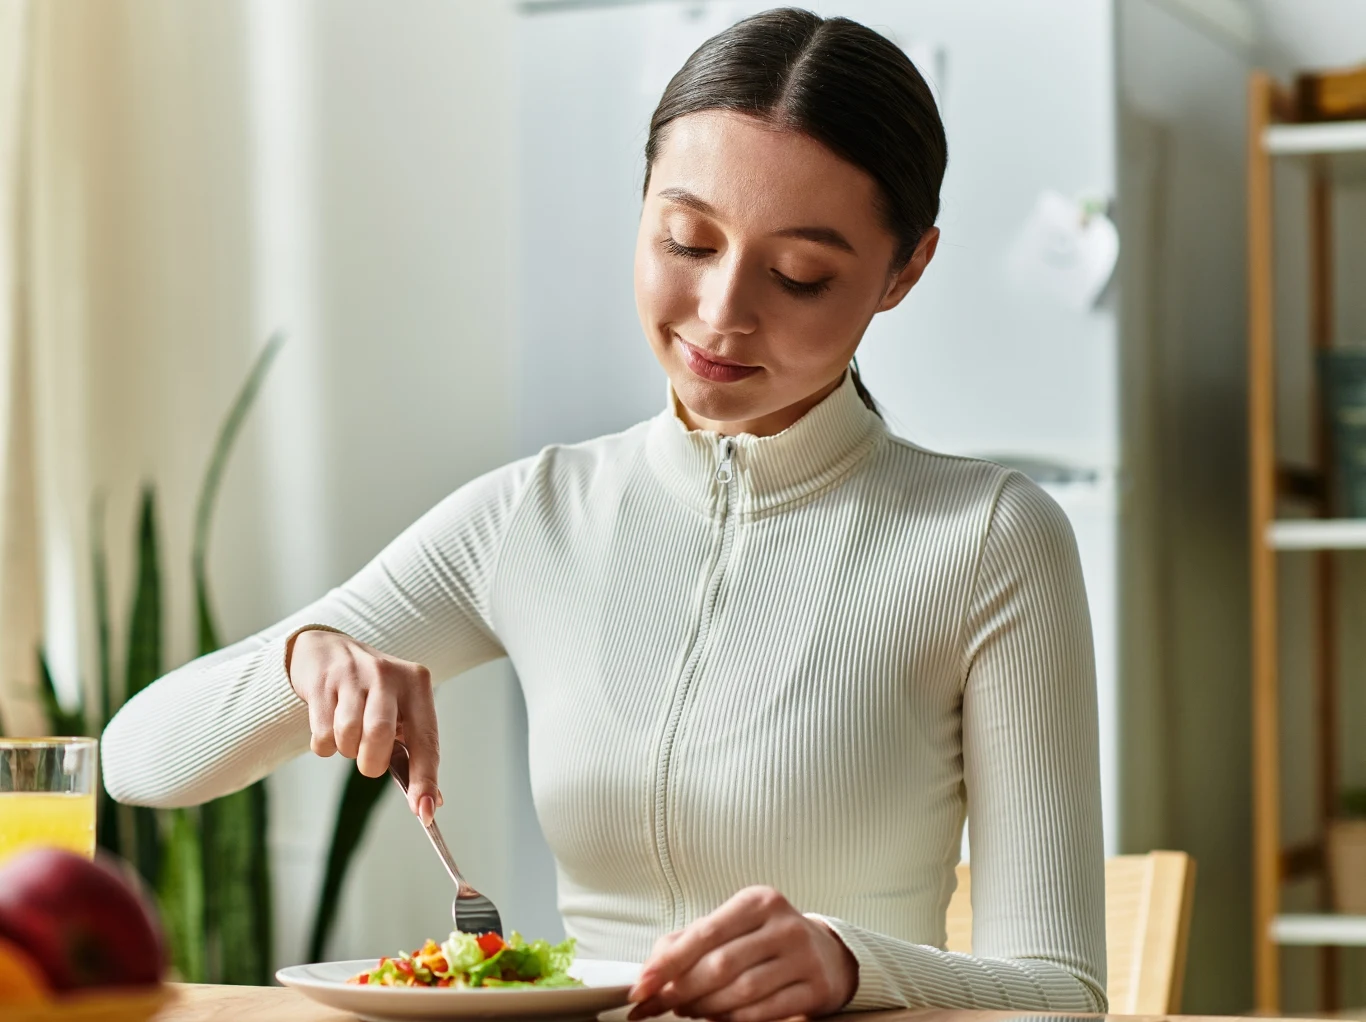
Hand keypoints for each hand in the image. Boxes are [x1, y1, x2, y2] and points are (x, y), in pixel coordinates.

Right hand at [287, 629, 442, 823]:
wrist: (327, 650)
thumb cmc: (373, 691)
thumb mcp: (402, 709)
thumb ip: (415, 751)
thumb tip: (430, 802)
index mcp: (416, 683)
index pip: (425, 738)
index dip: (426, 779)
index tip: (425, 811)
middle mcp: (388, 675)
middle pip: (379, 735)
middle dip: (371, 762)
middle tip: (369, 758)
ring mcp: (353, 675)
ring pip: (348, 736)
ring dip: (347, 750)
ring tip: (350, 736)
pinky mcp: (322, 683)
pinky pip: (321, 735)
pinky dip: (324, 745)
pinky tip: (330, 724)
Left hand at [627, 886, 856, 1021]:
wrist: (826, 953)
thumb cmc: (765, 938)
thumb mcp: (732, 926)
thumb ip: (688, 941)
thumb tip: (649, 972)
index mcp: (758, 900)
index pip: (704, 933)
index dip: (668, 963)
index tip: (641, 987)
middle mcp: (784, 925)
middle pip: (721, 965)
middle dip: (682, 990)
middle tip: (660, 1005)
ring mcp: (803, 957)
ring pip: (742, 992)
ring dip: (705, 1008)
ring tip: (687, 1010)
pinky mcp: (816, 988)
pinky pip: (765, 1012)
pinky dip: (734, 1019)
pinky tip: (718, 1018)